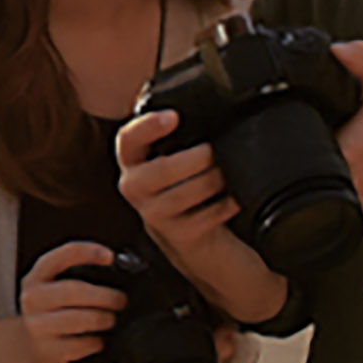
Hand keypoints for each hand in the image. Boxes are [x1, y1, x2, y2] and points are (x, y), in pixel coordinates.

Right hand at [13, 241, 121, 362]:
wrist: (28, 347)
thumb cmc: (51, 313)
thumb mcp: (52, 288)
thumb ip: (75, 276)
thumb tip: (117, 268)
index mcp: (37, 277)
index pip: (62, 256)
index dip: (88, 252)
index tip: (110, 256)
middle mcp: (33, 298)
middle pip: (72, 290)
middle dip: (104, 295)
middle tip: (120, 299)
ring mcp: (38, 325)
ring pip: (77, 319)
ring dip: (101, 319)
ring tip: (110, 319)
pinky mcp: (47, 349)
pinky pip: (79, 344)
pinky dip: (95, 342)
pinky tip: (98, 340)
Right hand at [116, 111, 289, 324]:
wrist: (210, 253)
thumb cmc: (198, 199)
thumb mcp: (184, 167)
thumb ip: (183, 141)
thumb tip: (208, 109)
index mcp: (136, 164)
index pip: (128, 141)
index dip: (146, 127)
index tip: (173, 116)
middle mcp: (137, 190)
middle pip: (156, 172)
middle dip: (193, 160)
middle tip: (215, 152)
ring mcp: (155, 217)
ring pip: (180, 195)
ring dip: (211, 181)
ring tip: (227, 173)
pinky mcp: (180, 237)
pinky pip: (202, 217)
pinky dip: (223, 205)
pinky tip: (234, 199)